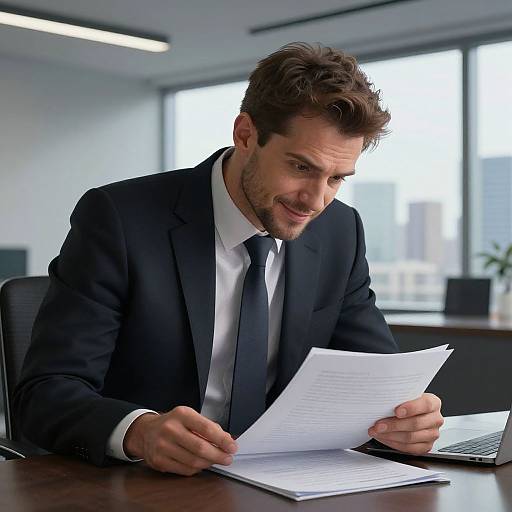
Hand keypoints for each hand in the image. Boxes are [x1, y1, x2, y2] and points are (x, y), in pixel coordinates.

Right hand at [123, 406, 237, 474]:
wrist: (146, 432)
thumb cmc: (172, 423)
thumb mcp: (189, 417)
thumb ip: (208, 426)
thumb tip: (227, 440)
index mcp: (182, 414)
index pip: (207, 428)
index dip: (222, 440)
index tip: (232, 446)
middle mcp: (171, 429)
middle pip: (201, 448)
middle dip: (218, 455)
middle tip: (227, 458)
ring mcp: (163, 446)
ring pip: (194, 461)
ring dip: (209, 463)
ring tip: (216, 460)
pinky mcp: (159, 461)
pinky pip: (185, 470)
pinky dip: (197, 468)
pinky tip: (201, 463)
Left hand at [368, 393, 443, 454]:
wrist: (409, 411)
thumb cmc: (405, 402)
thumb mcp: (405, 395)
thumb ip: (399, 397)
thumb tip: (383, 400)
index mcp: (433, 403)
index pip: (426, 404)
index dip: (411, 408)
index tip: (397, 411)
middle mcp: (435, 419)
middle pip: (415, 424)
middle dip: (394, 425)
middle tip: (379, 424)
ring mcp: (432, 434)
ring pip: (411, 437)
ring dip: (390, 435)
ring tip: (377, 431)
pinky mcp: (426, 446)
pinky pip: (409, 448)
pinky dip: (393, 443)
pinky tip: (384, 437)